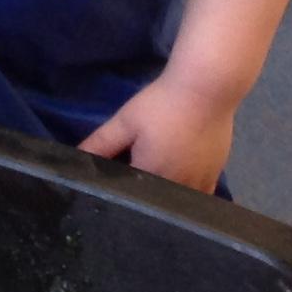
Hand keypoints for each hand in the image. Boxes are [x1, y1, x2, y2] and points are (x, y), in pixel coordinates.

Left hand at [79, 70, 237, 191]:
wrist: (207, 88)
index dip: (119, 192)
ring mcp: (201, 183)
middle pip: (156, 203)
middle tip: (131, 181)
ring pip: (178, 203)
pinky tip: (179, 182)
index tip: (112, 185)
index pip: (130, 197)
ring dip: (166, 198)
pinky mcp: (216, 174)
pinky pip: (200, 196)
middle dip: (143, 198)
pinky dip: (187, 196)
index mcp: (152, 175)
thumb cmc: (162, 104)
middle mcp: (178, 187)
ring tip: (154, 181)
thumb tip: (75, 160)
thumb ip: (100, 144)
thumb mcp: (125, 121)